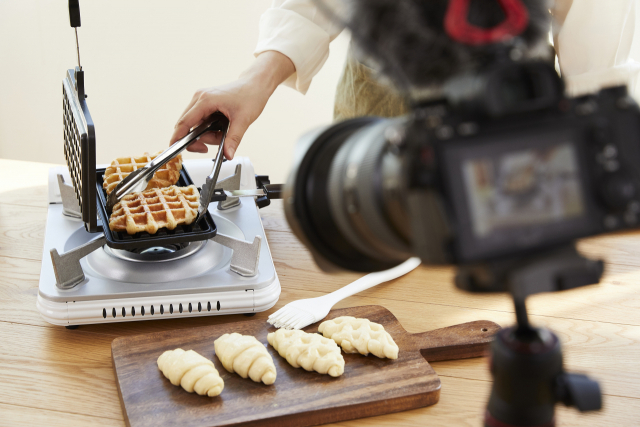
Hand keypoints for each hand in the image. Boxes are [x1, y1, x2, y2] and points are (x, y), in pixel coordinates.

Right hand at [170, 51, 294, 158]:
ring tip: (226, 129)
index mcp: (205, 100)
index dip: (178, 137)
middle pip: (188, 126)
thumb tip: (227, 154)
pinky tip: (223, 126)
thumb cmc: (250, 96)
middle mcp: (199, 98)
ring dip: (209, 134)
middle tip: (220, 140)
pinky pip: (201, 122)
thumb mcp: (243, 120)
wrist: (255, 85)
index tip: (174, 149)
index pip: (185, 122)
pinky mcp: (205, 104)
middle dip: (202, 138)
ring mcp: (201, 100)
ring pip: (196, 126)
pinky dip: (211, 129)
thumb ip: (233, 139)